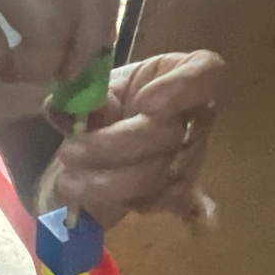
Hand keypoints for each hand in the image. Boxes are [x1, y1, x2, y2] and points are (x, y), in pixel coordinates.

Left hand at [46, 50, 223, 231]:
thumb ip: (89, 94)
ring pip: (158, 174)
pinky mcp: (182, 189)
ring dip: (108, 182)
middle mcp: (198, 115)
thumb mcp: (94, 88)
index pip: (207, 72)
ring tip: (67, 183)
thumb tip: (84, 108)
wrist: (104, 140)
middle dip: (113, 147)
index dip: (180, 89)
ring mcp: (194, 155)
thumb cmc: (108, 101)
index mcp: (183, 73)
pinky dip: (122, 201)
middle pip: (168, 134)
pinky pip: (157, 201)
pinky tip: (94, 199)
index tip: (143, 104)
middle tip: (69, 152)